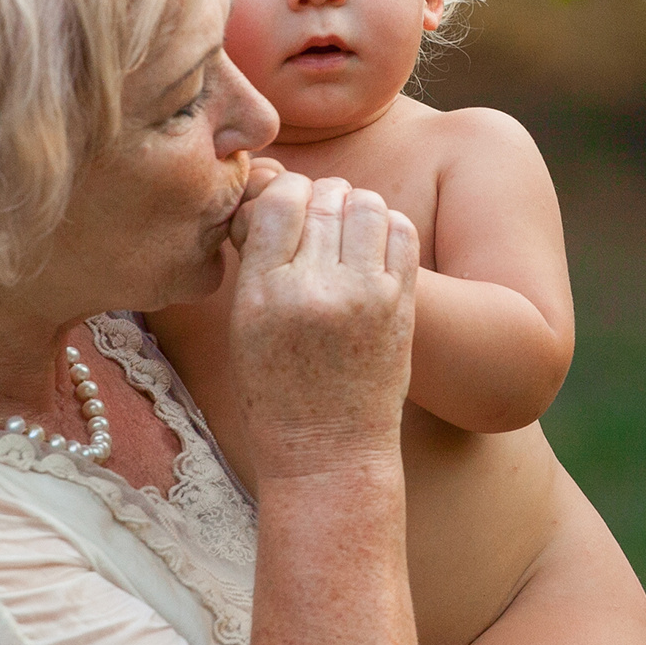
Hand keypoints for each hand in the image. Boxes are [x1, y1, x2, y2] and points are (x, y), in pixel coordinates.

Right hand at [229, 172, 418, 481]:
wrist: (329, 453)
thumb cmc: (277, 394)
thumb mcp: (244, 329)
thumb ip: (257, 263)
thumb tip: (271, 199)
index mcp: (262, 294)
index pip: (279, 201)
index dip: (284, 191)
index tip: (287, 205)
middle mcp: (314, 289)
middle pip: (324, 197)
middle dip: (320, 196)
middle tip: (319, 215)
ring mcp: (364, 295)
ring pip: (367, 205)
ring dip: (356, 206)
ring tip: (347, 228)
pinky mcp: (401, 305)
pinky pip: (401, 231)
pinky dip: (387, 225)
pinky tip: (374, 246)